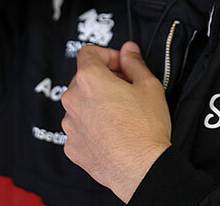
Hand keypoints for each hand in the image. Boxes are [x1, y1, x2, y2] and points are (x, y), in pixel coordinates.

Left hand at [61, 42, 171, 202]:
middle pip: (84, 78)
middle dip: (104, 79)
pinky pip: (80, 128)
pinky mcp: (72, 146)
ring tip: (121, 115)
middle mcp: (73, 100)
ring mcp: (70, 125)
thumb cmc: (145, 130)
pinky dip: (93, 127)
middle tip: (126, 89)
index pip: (89, 52)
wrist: (141, 169)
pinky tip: (112, 133)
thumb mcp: (149, 86)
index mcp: (90, 79)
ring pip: (81, 104)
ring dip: (97, 103)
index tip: (120, 65)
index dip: (108, 55)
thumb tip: (128, 51)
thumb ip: (134, 62)